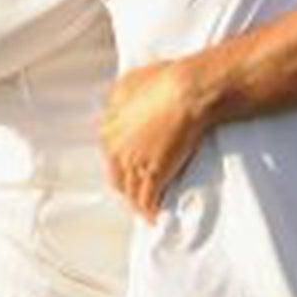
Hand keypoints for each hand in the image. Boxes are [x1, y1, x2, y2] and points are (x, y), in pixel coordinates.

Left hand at [101, 59, 210, 220]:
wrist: (187, 90)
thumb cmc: (165, 79)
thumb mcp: (131, 81)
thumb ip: (121, 97)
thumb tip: (119, 104)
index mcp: (109, 127)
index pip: (110, 157)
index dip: (122, 167)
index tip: (132, 172)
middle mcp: (115, 147)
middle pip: (117, 178)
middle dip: (127, 189)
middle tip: (139, 196)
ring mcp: (134, 162)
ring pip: (131, 192)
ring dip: (139, 204)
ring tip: (148, 211)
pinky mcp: (153, 173)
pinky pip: (148, 200)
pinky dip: (151, 211)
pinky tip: (157, 218)